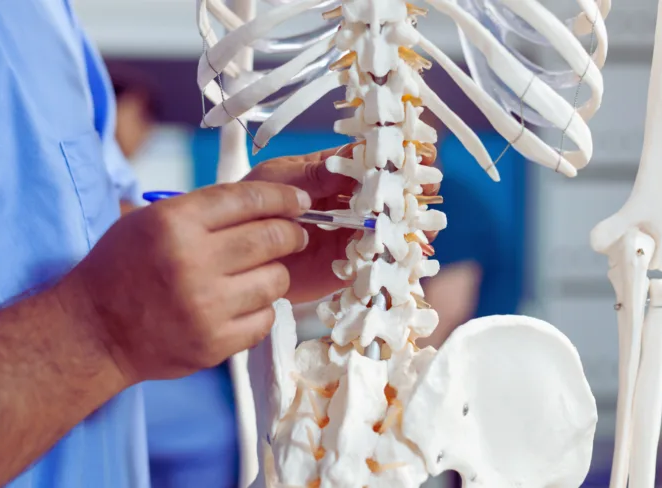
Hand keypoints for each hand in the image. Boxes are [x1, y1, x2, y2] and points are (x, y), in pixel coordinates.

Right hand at [59, 182, 311, 383]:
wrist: (94, 331)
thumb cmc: (124, 268)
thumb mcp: (152, 221)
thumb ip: (206, 211)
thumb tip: (269, 205)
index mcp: (175, 222)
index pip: (249, 199)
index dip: (284, 198)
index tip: (300, 202)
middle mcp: (192, 261)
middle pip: (272, 238)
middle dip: (292, 234)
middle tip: (295, 236)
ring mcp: (205, 306)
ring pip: (276, 280)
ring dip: (275, 274)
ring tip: (259, 274)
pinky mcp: (214, 343)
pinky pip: (266, 319)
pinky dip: (262, 310)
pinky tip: (244, 305)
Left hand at [245, 146, 440, 303]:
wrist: (234, 250)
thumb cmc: (251, 204)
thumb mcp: (281, 179)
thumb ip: (315, 174)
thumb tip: (352, 161)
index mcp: (333, 176)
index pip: (371, 165)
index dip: (395, 162)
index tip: (418, 158)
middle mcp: (347, 206)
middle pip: (386, 200)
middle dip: (409, 198)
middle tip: (428, 196)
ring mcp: (348, 238)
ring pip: (385, 232)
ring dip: (406, 231)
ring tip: (423, 230)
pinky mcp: (344, 269)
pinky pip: (371, 265)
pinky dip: (389, 262)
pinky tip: (404, 258)